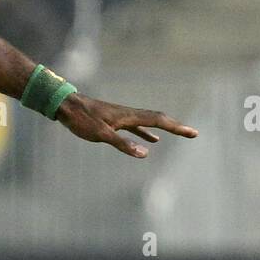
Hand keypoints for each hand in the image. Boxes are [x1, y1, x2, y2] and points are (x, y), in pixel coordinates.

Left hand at [56, 92, 197, 157]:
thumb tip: (145, 153)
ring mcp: (123, 117)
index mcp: (129, 116)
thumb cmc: (81, 119)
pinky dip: (147, 132)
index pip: (159, 121)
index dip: (177, 128)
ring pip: (149, 122)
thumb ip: (123, 144)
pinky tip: (152, 140)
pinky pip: (137, 127)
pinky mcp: (115, 121)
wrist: (66, 106)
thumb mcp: (101, 134)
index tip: (193, 133)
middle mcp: (129, 114)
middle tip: (193, 133)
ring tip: (178, 133)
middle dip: (177, 126)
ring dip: (165, 128)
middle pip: (159, 119)